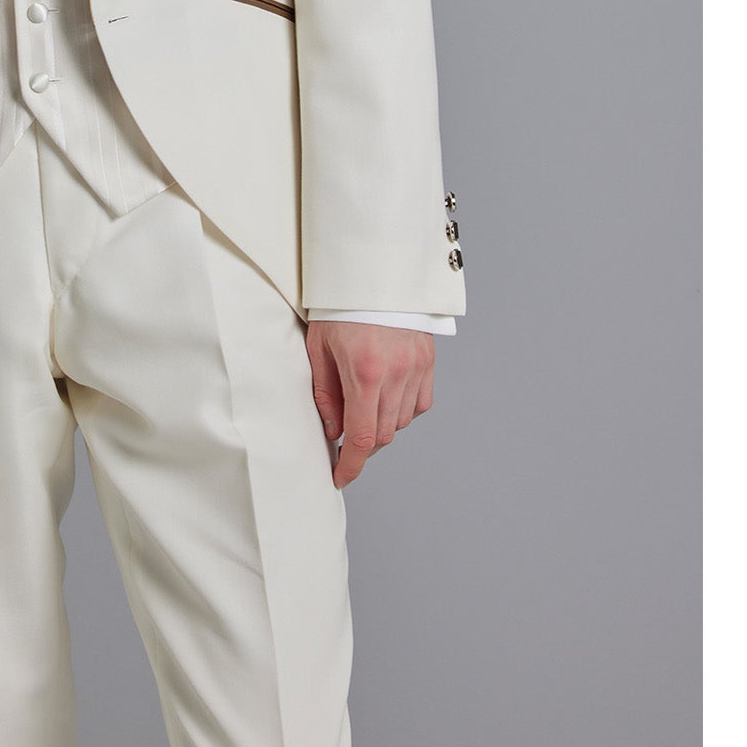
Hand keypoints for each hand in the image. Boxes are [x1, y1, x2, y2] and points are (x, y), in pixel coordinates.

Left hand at [306, 321, 434, 486]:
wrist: (372, 269)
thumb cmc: (338, 305)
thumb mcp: (319, 347)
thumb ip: (325, 393)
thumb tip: (332, 431)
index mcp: (365, 372)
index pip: (362, 438)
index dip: (351, 466)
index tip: (341, 477)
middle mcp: (396, 374)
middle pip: (384, 435)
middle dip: (363, 444)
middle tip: (344, 435)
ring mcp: (416, 367)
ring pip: (401, 422)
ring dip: (381, 425)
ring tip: (361, 406)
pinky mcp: (428, 361)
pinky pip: (418, 403)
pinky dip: (402, 410)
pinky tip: (385, 397)